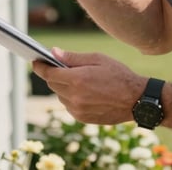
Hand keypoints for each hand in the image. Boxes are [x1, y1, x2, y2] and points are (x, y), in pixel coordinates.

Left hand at [31, 48, 146, 124]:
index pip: (49, 74)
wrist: (136, 100)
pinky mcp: (82, 118)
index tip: (35, 61)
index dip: (40, 67)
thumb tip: (54, 53)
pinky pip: (69, 105)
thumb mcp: (97, 59)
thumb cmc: (119, 75)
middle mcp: (74, 96)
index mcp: (77, 79)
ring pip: (61, 96)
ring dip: (64, 87)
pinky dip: (72, 98)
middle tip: (61, 67)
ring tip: (80, 80)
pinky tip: (86, 92)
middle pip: (53, 85)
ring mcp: (78, 109)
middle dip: (54, 75)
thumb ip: (73, 57)